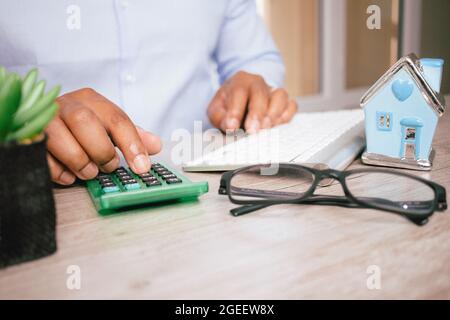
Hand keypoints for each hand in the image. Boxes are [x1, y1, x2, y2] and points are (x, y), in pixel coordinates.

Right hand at [46, 88, 161, 184]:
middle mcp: (66, 105)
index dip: (132, 145)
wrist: (41, 120)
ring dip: (80, 162)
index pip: (117, 119)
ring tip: (89, 172)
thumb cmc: (82, 127)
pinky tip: (69, 175)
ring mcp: (44, 120)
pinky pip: (41, 157)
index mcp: (91, 100)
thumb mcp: (108, 126)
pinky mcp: (29, 137)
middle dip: (101, 151)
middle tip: (109, 167)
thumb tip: (157, 145)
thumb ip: (131, 135)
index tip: (142, 167)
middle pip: (85, 123)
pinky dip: (59, 172)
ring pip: (61, 138)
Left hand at [207, 71, 297, 132]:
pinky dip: (286, 116)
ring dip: (274, 114)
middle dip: (257, 114)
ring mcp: (273, 91)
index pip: (238, 93)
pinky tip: (276, 126)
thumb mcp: (217, 110)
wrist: (243, 99)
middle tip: (252, 131)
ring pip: (280, 97)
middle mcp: (258, 83)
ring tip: (265, 129)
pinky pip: (291, 106)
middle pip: (260, 94)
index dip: (235, 111)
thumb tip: (230, 127)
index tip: (231, 127)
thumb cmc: (229, 105)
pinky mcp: (285, 101)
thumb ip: (220, 118)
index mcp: (240, 82)